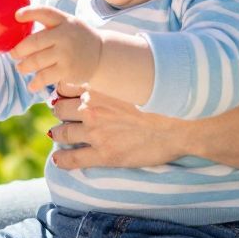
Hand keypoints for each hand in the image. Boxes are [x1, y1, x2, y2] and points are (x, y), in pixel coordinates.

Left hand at [11, 6, 103, 93]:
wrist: (101, 56)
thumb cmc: (77, 38)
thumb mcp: (68, 24)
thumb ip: (48, 26)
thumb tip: (18, 32)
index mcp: (63, 21)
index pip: (45, 12)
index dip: (29, 13)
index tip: (17, 16)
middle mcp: (64, 35)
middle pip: (34, 42)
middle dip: (19, 50)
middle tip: (13, 54)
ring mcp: (65, 54)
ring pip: (35, 61)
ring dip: (24, 67)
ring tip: (21, 68)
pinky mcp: (67, 70)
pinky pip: (44, 77)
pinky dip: (35, 82)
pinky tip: (32, 85)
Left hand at [46, 89, 193, 170]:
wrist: (180, 124)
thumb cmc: (163, 99)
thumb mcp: (135, 80)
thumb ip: (113, 79)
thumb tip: (104, 77)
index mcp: (99, 86)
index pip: (64, 85)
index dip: (64, 91)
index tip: (66, 95)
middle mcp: (92, 108)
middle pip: (60, 108)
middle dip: (61, 111)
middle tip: (63, 115)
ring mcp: (95, 132)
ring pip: (62, 133)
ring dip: (58, 134)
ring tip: (58, 135)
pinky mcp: (103, 154)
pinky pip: (73, 159)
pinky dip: (62, 160)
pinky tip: (59, 160)